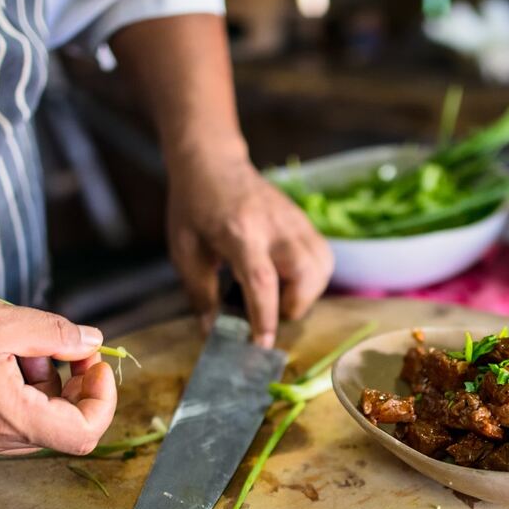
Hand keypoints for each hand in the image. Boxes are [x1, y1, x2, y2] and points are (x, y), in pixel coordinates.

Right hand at [0, 289, 117, 456]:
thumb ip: (54, 334)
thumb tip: (93, 343)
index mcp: (6, 418)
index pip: (83, 434)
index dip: (102, 399)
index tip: (94, 362)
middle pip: (59, 427)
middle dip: (70, 384)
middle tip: (54, 342)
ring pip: (30, 422)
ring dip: (39, 385)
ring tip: (13, 345)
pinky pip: (2, 421)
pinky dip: (12, 392)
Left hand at [167, 147, 332, 346]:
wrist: (213, 163)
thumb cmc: (194, 209)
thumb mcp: (185, 252)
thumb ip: (200, 294)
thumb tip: (213, 333)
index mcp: (240, 232)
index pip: (262, 281)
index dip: (265, 317)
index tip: (261, 345)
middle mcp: (275, 226)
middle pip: (306, 272)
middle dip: (294, 304)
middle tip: (271, 310)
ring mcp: (295, 221)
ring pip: (322, 266)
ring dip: (307, 292)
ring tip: (281, 295)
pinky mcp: (305, 221)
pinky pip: (323, 256)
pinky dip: (313, 277)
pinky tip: (290, 279)